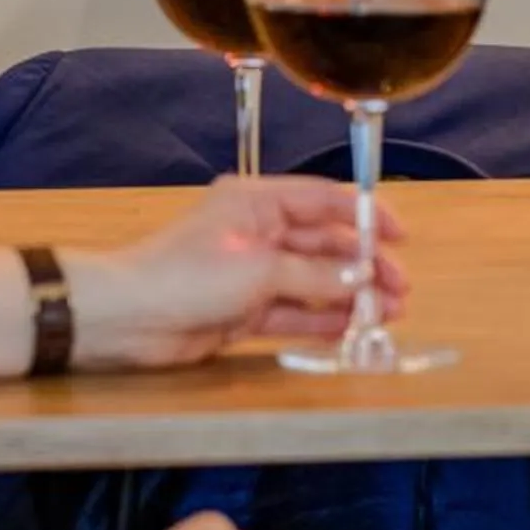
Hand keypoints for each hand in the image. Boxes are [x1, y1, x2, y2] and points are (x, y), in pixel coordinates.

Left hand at [68, 177, 409, 369]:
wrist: (129, 317)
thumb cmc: (189, 275)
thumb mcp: (260, 269)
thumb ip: (314, 274)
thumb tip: (360, 279)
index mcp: (257, 202)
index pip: (322, 200)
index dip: (365, 215)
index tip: (400, 235)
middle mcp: (258, 232)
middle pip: (323, 244)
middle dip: (363, 264)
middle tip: (399, 289)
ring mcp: (252, 273)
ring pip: (313, 281)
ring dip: (350, 296)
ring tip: (389, 315)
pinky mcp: (244, 310)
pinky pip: (294, 312)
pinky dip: (323, 320)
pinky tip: (353, 329)